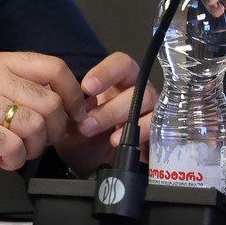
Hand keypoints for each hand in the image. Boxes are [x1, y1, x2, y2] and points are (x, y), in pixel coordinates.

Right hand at [0, 52, 86, 176]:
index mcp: (0, 63)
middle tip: (41, 142)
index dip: (74, 94)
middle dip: (55, 132)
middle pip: (50, 104)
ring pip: (35, 127)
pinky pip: (13, 146)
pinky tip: (5, 160)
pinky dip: (16, 160)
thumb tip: (68, 104)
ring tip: (20, 152)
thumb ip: (23, 87)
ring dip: (35, 149)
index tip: (75, 114)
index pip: (54, 68)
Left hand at [57, 51, 155, 172]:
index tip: (86, 87)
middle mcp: (140, 91)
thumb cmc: (84, 131)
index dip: (106, 72)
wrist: (94, 161)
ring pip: (147, 104)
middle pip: (136, 87)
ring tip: (94, 132)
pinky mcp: (161, 130)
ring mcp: (153, 109)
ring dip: (118, 118)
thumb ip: (70, 105)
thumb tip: (64, 101)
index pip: (121, 63)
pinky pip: (158, 126)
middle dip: (108, 106)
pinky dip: (138, 132)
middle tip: (85, 123)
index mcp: (119, 80)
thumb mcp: (72, 115)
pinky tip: (116, 140)